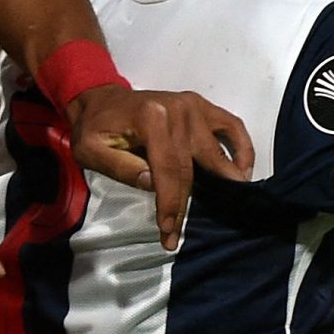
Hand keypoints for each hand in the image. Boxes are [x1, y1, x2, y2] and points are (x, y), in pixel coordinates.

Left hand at [68, 86, 255, 251]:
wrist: (100, 99)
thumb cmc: (94, 128)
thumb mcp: (90, 151)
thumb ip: (120, 167)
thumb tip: (154, 185)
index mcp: (151, 118)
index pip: (168, 170)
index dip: (170, 204)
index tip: (168, 233)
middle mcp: (178, 109)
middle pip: (192, 166)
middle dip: (187, 204)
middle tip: (180, 233)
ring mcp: (193, 106)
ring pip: (215, 151)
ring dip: (223, 181)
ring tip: (227, 205)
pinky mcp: (202, 106)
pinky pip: (232, 126)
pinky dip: (242, 147)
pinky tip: (243, 171)